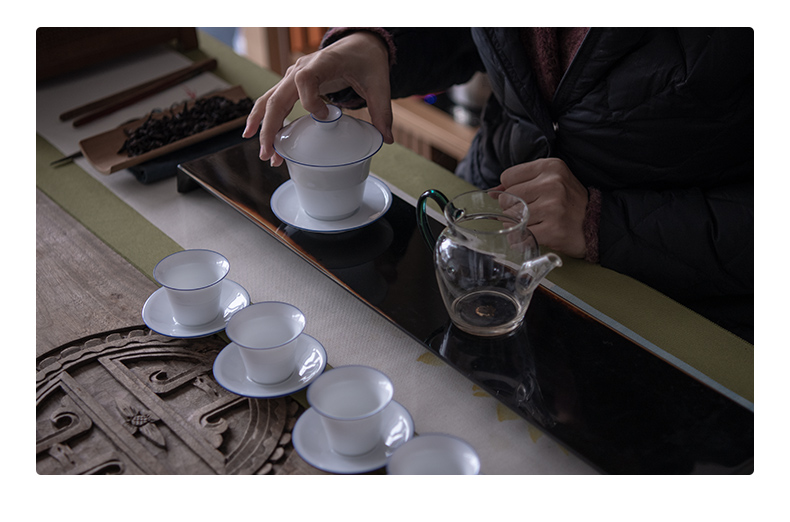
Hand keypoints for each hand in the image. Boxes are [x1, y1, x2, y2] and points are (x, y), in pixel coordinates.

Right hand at [242, 31, 393, 165]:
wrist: (358, 47)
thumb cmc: (365, 61)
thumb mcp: (379, 84)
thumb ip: (382, 111)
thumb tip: (386, 139)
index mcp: (322, 64)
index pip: (304, 80)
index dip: (310, 102)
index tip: (325, 117)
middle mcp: (301, 70)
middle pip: (277, 97)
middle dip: (271, 128)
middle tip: (271, 154)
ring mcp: (293, 78)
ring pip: (270, 101)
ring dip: (264, 128)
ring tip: (266, 155)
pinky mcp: (292, 86)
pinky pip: (273, 102)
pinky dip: (264, 120)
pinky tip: (258, 138)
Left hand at [494, 158, 588, 257]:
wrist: (597, 225)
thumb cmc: (569, 202)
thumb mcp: (550, 181)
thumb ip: (521, 182)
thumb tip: (492, 192)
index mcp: (550, 167)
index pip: (507, 177)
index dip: (512, 190)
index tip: (526, 197)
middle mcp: (552, 184)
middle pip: (507, 198)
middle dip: (513, 209)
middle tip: (532, 213)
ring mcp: (552, 207)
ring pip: (511, 217)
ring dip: (517, 225)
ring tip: (535, 224)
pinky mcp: (553, 229)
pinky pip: (520, 235)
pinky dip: (521, 239)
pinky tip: (532, 236)